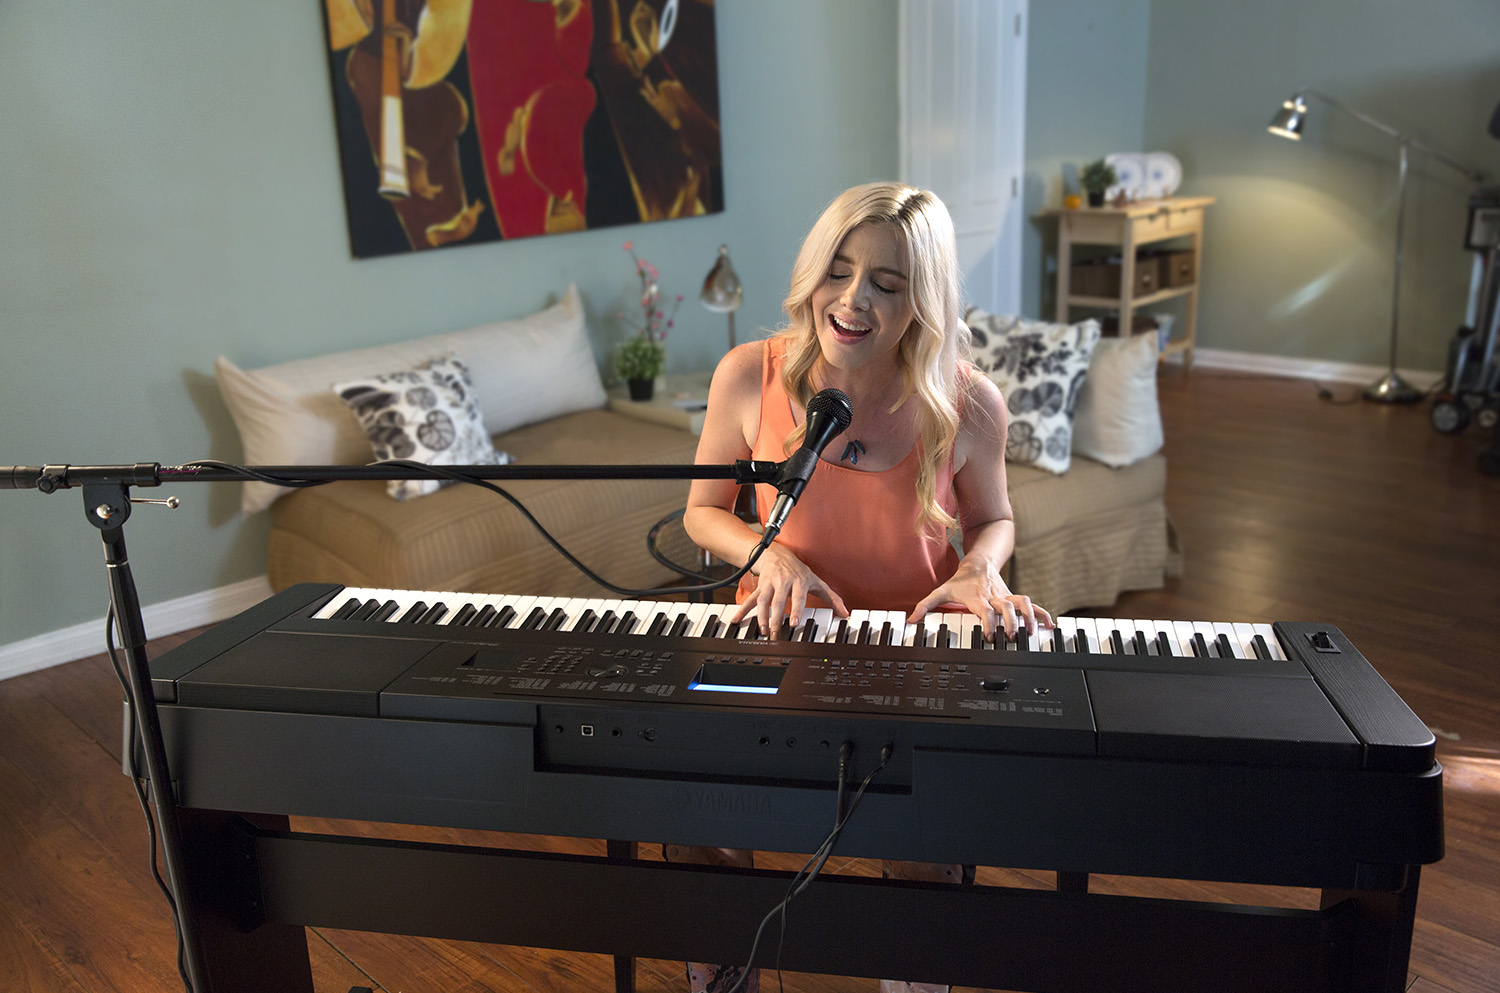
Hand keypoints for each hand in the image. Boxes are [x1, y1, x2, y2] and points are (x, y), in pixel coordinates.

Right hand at [730, 543, 847, 639]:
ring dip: (761, 617)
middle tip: (775, 634)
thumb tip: (845, 613)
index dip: (796, 610)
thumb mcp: (817, 582)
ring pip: (763, 601)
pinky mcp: (759, 587)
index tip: (794, 623)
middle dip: (776, 619)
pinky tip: (736, 620)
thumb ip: (832, 598)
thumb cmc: (799, 571)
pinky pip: (750, 599)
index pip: (798, 597)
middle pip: (778, 602)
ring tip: (762, 631)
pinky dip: (743, 610)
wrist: (777, 554)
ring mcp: (770, 584)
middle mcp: (783, 582)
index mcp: (798, 581)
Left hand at [910, 560, 1052, 642]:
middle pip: (1006, 608)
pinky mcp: (1014, 597)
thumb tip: (911, 619)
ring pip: (1022, 603)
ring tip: (1033, 632)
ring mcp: (1006, 597)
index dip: (988, 622)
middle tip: (1011, 637)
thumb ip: (926, 605)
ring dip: (1029, 617)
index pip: (985, 610)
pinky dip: (1041, 614)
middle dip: (1010, 623)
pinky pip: (1031, 605)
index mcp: (978, 598)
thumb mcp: (941, 591)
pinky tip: (1049, 625)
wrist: (978, 563)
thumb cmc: (960, 581)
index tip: (990, 635)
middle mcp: (994, 597)